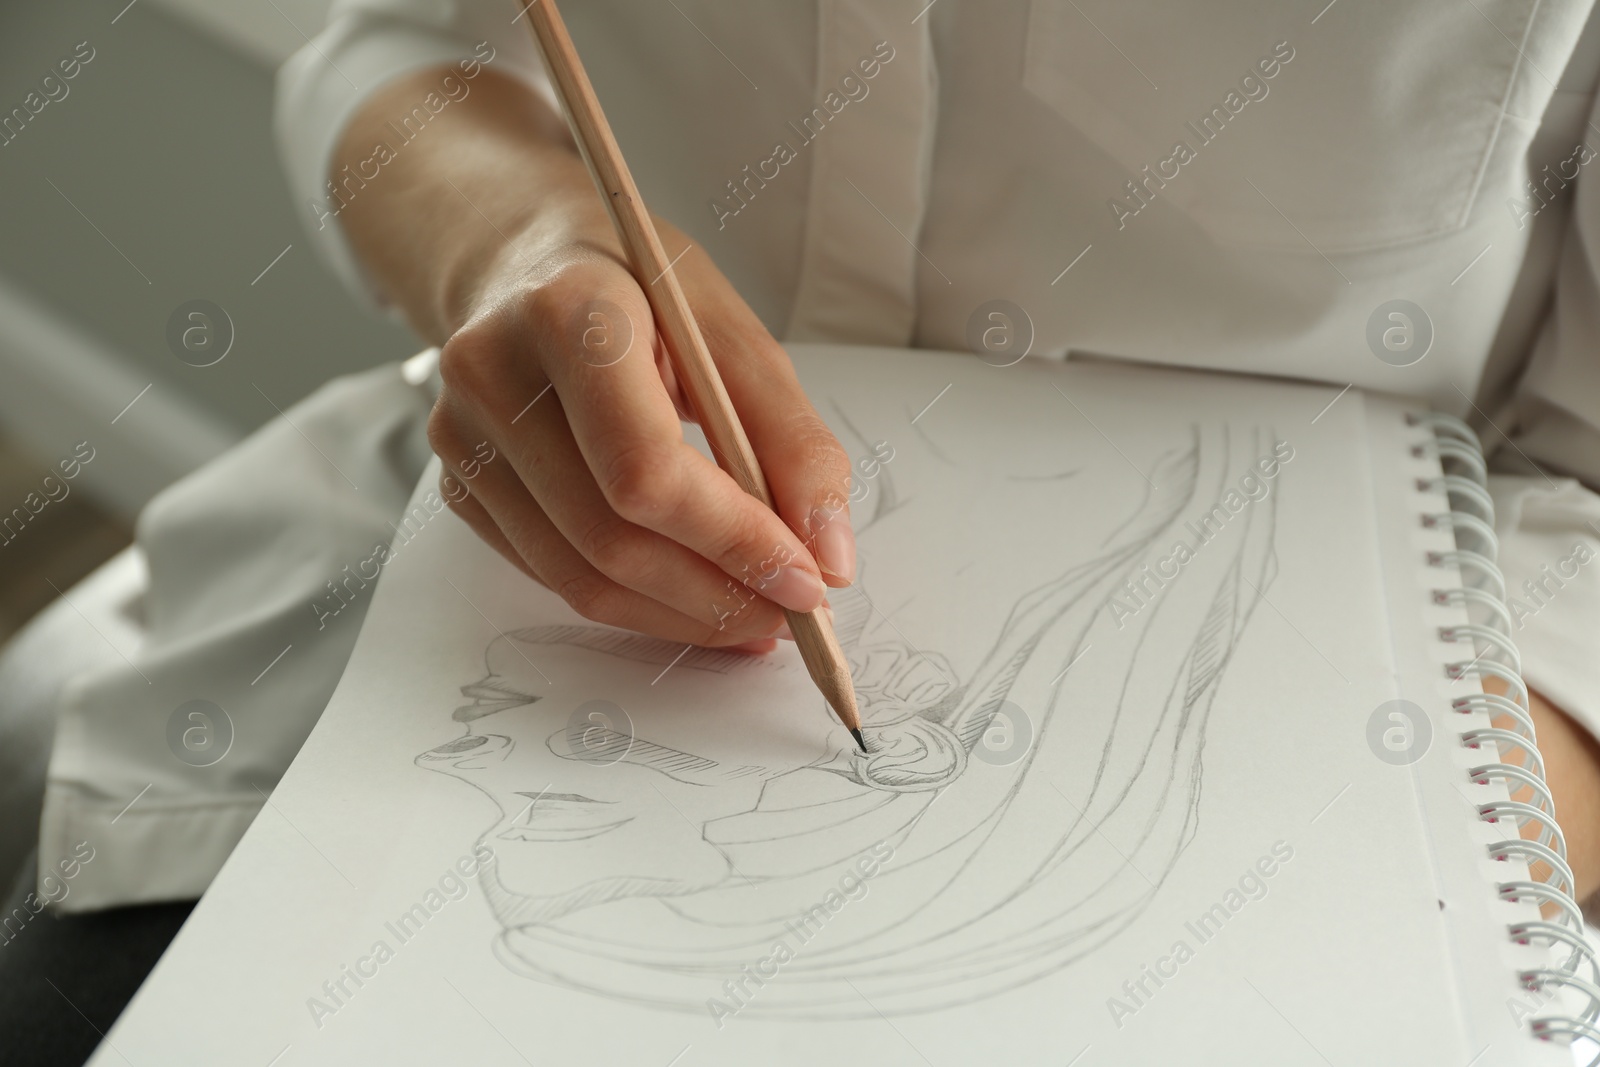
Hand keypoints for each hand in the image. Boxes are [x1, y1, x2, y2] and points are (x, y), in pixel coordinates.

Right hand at [333, 67, 854, 650]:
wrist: (527, 260)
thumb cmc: (638, 289)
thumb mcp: (734, 336)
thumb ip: (793, 443)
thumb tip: (828, 558)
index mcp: (569, 314)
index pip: (645, 469)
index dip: (733, 540)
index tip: (806, 580)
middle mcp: (494, 377)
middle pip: (610, 537)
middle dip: (716, 593)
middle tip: (791, 611)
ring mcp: (462, 438)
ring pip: (579, 576)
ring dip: (680, 614)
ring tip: (752, 613)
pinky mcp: (458, 485)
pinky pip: (553, 576)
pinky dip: (635, 602)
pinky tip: (692, 594)